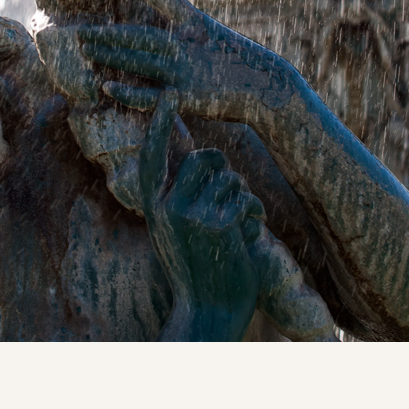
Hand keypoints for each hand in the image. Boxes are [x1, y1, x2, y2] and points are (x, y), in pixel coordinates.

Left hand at [77, 0, 301, 124]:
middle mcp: (188, 43)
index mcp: (194, 21)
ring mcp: (187, 70)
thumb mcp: (210, 34)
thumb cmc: (236, 61)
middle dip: (107, 33)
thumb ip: (182, 30)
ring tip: (85, 51)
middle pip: (140, 33)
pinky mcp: (188, 97)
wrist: (268, 86)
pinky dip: (129, 92)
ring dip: (110, 55)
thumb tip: (152, 30)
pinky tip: (107, 87)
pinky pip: (152, 95)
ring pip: (140, 60)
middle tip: (79, 32)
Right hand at [140, 91, 264, 340]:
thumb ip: (182, 198)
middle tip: (229, 194)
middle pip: (205, 159)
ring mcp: (193, 216)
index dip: (159, 125)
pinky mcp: (219, 225)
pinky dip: (254, 216)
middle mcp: (168, 208)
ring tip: (235, 228)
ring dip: (242, 199)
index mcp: (155, 207)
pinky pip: (247, 200)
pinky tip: (246, 238)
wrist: (208, 313)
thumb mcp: (176, 232)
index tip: (169, 95)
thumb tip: (205, 160)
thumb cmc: (197, 271)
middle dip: (224, 170)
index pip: (153, 158)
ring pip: (231, 179)